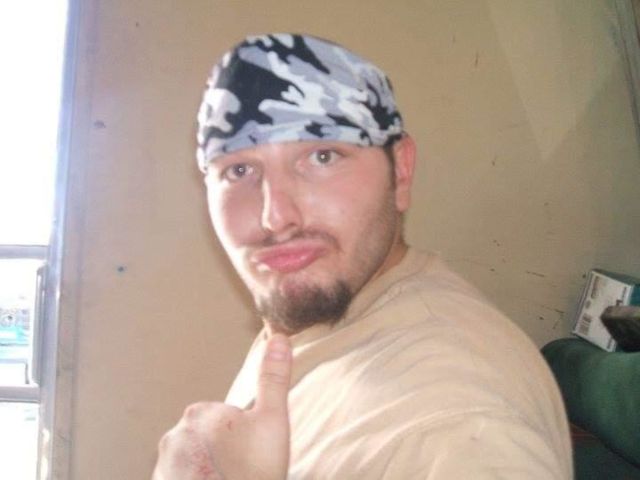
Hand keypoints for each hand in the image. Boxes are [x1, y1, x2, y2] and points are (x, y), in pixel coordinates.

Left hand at [152, 334, 291, 479]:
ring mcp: (163, 467)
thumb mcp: (273, 421)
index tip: (253, 455)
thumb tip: (278, 336)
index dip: (244, 438)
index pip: (226, 420)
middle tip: (244, 473)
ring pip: (193, 464)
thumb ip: (274, 379)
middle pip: (208, 442)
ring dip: (208, 473)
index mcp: (201, 412)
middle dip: (223, 455)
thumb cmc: (253, 471)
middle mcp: (174, 435)